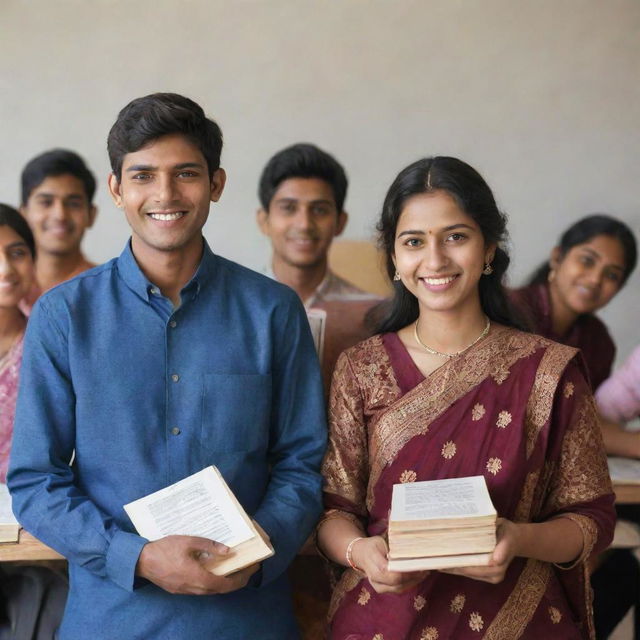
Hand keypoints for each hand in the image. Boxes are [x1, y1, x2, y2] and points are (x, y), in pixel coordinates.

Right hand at [136, 535, 258, 594]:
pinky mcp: (179, 589)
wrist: (141, 560)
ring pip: (210, 591)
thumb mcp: (189, 541)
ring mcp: (185, 590)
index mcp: (196, 577)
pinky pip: (200, 590)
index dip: (240, 579)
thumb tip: (228, 551)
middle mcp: (192, 588)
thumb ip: (209, 546)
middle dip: (236, 581)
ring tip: (234, 570)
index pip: (224, 584)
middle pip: (219, 590)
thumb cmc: (165, 548)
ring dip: (224, 583)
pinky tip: (214, 572)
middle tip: (247, 569)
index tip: (252, 569)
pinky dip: (212, 583)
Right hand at [351, 535, 428, 593]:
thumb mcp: (380, 542)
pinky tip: (418, 577)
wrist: (359, 554)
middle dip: (414, 577)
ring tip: (425, 572)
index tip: (419, 564)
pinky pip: (398, 589)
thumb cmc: (371, 545)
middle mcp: (375, 579)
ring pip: (399, 588)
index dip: (408, 571)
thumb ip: (393, 550)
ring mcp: (378, 586)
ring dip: (414, 581)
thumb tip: (409, 553)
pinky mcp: (383, 589)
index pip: (393, 573)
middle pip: (398, 583)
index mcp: (373, 565)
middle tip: (426, 568)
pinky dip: (409, 584)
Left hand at [440, 518, 518, 583]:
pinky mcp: (485, 575)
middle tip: (435, 561)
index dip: (461, 565)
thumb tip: (496, 560)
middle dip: (453, 567)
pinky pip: (469, 572)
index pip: (477, 566)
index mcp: (499, 565)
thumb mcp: (508, 535)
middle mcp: (495, 574)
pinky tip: (444, 563)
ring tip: (436, 562)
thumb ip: (503, 547)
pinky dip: (457, 567)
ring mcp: (490, 576)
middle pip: (470, 571)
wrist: (514, 539)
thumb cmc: (508, 534)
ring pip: (467, 573)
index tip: (447, 562)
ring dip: (452, 568)